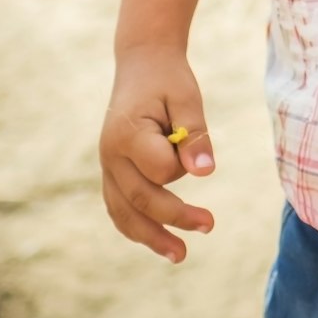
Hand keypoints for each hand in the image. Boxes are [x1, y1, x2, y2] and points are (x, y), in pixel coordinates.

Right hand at [100, 45, 215, 262]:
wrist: (142, 62)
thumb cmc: (168, 79)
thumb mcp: (187, 97)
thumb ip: (195, 134)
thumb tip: (205, 174)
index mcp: (128, 134)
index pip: (160, 169)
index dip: (184, 165)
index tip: (199, 151)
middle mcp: (110, 154)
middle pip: (141, 199)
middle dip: (175, 218)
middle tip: (210, 225)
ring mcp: (107, 165)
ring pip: (124, 212)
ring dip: (151, 236)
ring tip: (180, 255)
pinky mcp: (112, 171)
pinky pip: (119, 207)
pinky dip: (136, 226)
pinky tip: (158, 240)